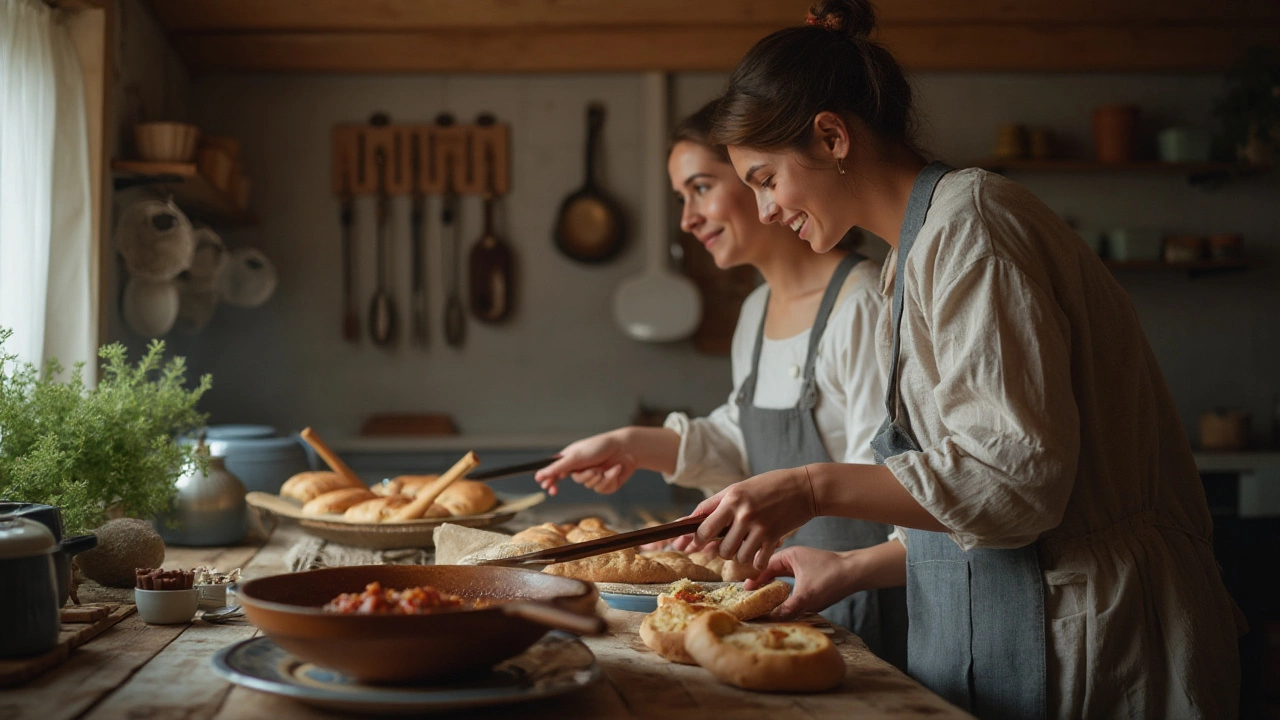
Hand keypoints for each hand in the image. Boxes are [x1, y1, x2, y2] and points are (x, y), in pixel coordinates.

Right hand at [533, 430, 636, 495]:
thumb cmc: (599, 447)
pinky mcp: (606, 484)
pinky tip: (614, 469)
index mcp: (573, 459)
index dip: (550, 481)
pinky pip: (602, 489)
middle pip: (576, 480)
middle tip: (592, 471)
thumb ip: (557, 467)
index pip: (556, 472)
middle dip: (585, 475)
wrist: (626, 449)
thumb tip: (538, 475)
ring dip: (599, 475)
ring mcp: (594, 477)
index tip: (547, 487)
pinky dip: (609, 479)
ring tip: (605, 464)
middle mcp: (582, 469)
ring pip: (591, 485)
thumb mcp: (576, 456)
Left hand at [671, 466, 815, 569]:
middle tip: (725, 544)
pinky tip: (760, 553)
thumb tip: (692, 524)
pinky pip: (757, 561)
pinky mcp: (774, 538)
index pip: (703, 525)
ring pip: (737, 556)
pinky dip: (756, 562)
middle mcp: (743, 513)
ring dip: (739, 556)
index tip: (688, 546)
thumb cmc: (768, 486)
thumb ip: (717, 505)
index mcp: (731, 498)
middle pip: (719, 547)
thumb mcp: (739, 488)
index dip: (693, 539)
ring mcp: (759, 527)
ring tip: (746, 545)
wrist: (804, 488)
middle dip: (719, 550)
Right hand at [745, 546, 861, 619]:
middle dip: (762, 582)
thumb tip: (772, 619)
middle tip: (752, 596)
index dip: (754, 579)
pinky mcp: (812, 573)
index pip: (765, 566)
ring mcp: (804, 564)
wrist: (857, 573)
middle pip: (771, 570)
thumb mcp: (807, 596)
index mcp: (789, 555)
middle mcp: (795, 558)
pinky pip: (792, 580)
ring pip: (782, 575)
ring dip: (774, 586)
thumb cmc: (831, 578)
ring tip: (765, 599)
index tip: (746, 591)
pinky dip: (786, 588)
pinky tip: (785, 599)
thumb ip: (788, 608)